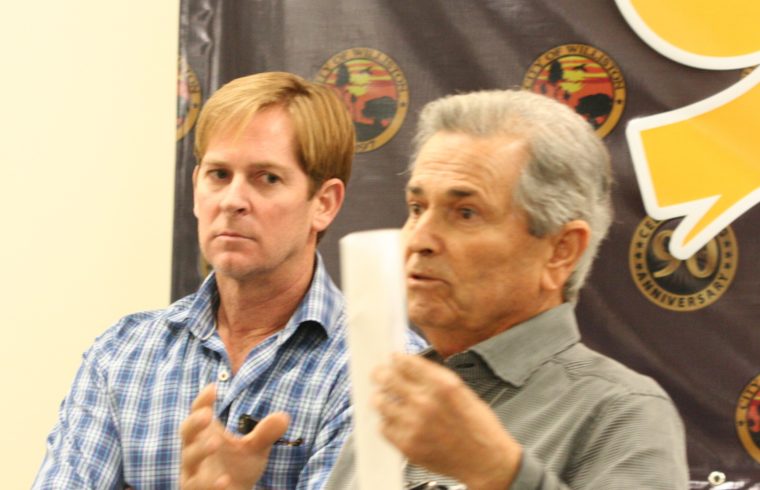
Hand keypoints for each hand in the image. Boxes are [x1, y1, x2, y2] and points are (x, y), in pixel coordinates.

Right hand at [179, 384, 289, 488]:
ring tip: (215, 442)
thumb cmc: (237, 468)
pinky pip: (197, 486)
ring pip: (189, 460)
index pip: (199, 413)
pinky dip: (210, 484)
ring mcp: (192, 472)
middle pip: (187, 433)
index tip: (213, 387)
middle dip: (195, 422)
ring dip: (200, 450)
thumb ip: (265, 433)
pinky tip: (224, 481)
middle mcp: (194, 451)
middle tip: (207, 414)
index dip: (203, 400)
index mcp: (205, 434)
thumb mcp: (254, 449)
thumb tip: (284, 416)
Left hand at [372, 354, 521, 489]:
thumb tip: (411, 367)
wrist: (486, 461)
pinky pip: (384, 427)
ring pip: (380, 403)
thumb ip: (435, 378)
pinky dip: (386, 422)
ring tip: (382, 398)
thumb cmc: (478, 427)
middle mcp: (426, 402)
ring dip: (380, 398)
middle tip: (379, 374)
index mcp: (442, 385)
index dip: (396, 359)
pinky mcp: (408, 445)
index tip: (393, 359)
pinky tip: (393, 420)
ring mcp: (414, 425)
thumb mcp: (462, 391)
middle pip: (388, 379)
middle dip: (381, 374)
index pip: (405, 363)